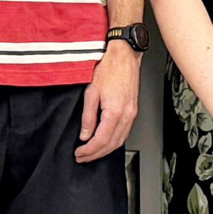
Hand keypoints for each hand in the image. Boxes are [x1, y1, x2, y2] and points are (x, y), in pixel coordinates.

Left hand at [75, 43, 138, 162]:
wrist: (125, 56)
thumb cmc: (109, 68)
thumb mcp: (92, 92)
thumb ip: (88, 117)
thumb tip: (85, 134)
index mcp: (115, 111)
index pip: (101, 140)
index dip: (89, 150)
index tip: (79, 153)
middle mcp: (127, 115)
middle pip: (111, 144)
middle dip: (96, 154)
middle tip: (83, 158)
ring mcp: (132, 113)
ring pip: (120, 141)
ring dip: (105, 150)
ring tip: (92, 153)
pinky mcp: (133, 110)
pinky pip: (125, 133)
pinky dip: (114, 142)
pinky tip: (106, 142)